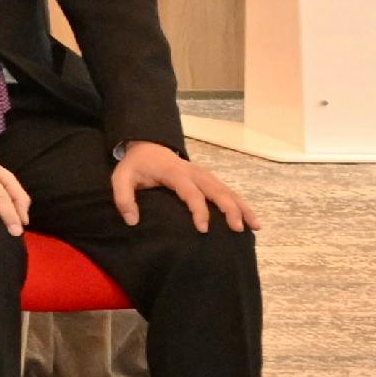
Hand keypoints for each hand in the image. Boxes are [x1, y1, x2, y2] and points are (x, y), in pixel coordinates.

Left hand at [110, 140, 251, 233]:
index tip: (203, 229)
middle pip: (217, 190)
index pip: (191, 193)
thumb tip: (132, 221)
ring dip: (242, 207)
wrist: (148, 146)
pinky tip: (251, 219)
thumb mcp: (121, 178)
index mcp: (175, 173)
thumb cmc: (135, 166)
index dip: (199, 210)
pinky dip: (241, 204)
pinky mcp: (209, 179)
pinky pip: (228, 191)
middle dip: (229, 209)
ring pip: (227, 191)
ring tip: (254, 226)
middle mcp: (195, 173)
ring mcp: (204, 175)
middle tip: (237, 229)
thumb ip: (123, 198)